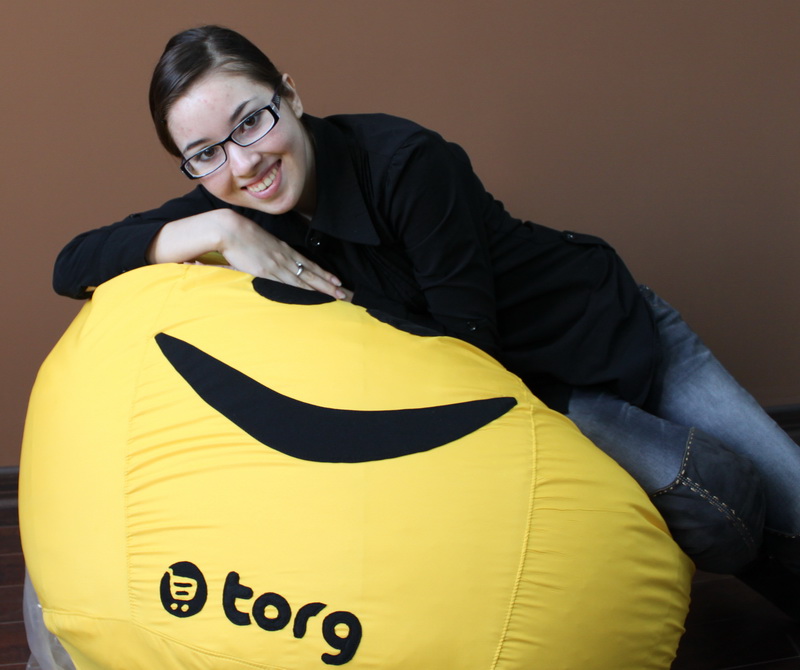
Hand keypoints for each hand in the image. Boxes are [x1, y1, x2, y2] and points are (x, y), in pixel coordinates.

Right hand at [217, 211, 346, 299]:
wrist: (228, 230)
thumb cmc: (240, 234)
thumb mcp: (262, 242)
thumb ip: (271, 254)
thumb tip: (275, 263)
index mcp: (284, 249)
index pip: (309, 263)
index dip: (324, 273)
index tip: (336, 280)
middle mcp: (285, 257)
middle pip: (311, 273)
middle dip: (328, 283)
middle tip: (343, 292)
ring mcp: (277, 264)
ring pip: (303, 278)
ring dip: (320, 287)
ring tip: (335, 293)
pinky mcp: (266, 270)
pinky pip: (288, 280)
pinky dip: (302, 287)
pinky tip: (312, 291)